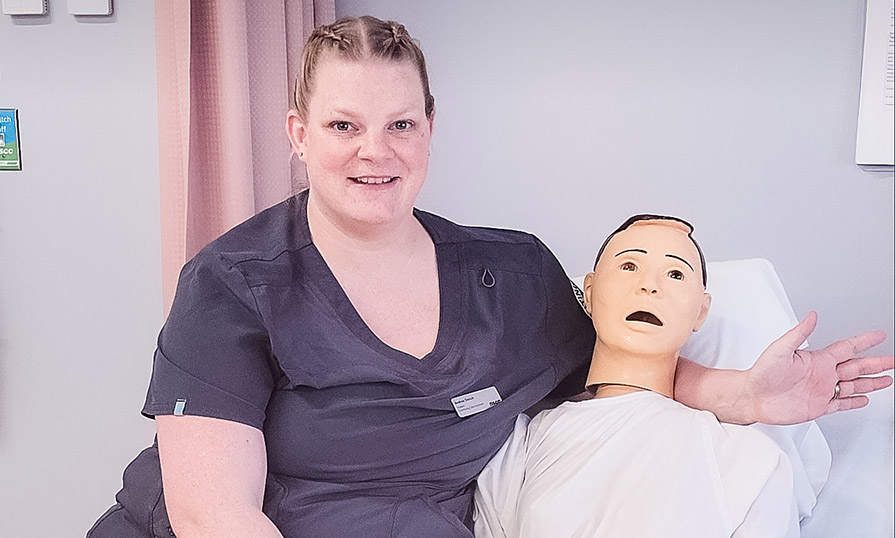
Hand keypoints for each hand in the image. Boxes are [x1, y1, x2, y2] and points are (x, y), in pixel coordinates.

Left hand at [745, 311, 893, 424]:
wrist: (752, 397)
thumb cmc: (762, 373)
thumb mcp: (780, 350)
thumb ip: (798, 334)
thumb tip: (812, 316)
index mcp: (817, 359)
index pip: (847, 348)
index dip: (863, 341)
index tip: (879, 335)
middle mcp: (822, 374)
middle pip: (857, 367)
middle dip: (876, 364)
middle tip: (893, 361)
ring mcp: (821, 390)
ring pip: (853, 386)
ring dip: (871, 383)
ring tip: (888, 380)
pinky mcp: (818, 406)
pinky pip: (841, 404)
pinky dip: (854, 401)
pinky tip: (864, 399)